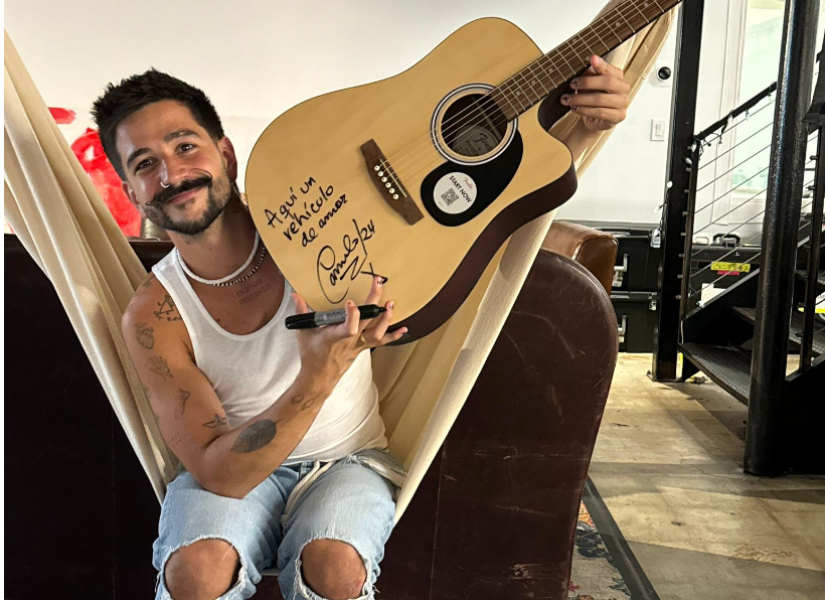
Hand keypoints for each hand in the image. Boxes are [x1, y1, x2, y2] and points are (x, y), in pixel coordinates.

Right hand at [291, 276, 407, 394]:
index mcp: (335, 337)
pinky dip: (394, 335)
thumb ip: (301, 312)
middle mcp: (351, 340)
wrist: (319, 377)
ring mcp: (359, 344)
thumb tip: (295, 293)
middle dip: (374, 301)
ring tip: (391, 303)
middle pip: (367, 321)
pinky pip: (382, 341)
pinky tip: (404, 328)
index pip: (348, 327)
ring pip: (378, 332)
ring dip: (387, 318)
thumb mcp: (303, 332)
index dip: (352, 315)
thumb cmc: (311, 354)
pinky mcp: (364, 347)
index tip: (350, 302)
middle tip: (379, 283)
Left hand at [561, 55, 629, 131]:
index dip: (600, 64)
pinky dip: (585, 110)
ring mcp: (623, 103)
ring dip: (580, 99)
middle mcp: (623, 88)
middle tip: (571, 84)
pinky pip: (600, 112)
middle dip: (587, 83)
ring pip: (600, 99)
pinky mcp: (618, 116)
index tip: (590, 59)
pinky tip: (574, 108)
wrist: (596, 119)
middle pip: (607, 82)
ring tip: (567, 99)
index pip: (609, 69)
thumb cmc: (592, 97)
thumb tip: (585, 62)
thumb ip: (589, 74)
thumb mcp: (589, 84)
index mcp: (618, 76)